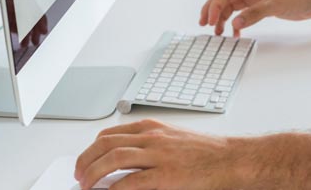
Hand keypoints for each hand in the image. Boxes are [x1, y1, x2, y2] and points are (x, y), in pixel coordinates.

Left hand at [75, 119, 248, 189]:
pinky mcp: (167, 175)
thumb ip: (150, 144)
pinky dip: (115, 187)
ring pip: (114, 158)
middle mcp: (153, 138)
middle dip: (85, 160)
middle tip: (78, 175)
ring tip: (86, 185)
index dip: (91, 149)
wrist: (231, 159)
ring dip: (93, 173)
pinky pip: (132, 180)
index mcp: (153, 128)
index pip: (110, 134)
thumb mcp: (174, 139)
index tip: (84, 161)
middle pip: (106, 144)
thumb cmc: (206, 152)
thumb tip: (125, 157)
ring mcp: (159, 156)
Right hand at [200, 0, 310, 36]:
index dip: (214, 6)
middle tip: (204, 25)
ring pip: (232, 8)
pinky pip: (243, 14)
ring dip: (223, 19)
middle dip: (212, 11)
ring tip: (218, 33)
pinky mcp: (263, 7)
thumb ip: (255, 13)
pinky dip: (237, 23)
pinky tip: (235, 32)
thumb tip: (235, 23)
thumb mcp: (277, 3)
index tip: (209, 21)